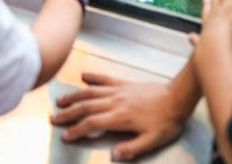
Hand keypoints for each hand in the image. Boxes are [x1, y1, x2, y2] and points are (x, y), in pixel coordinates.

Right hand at [52, 74, 188, 160]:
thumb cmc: (166, 121)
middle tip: (54, 118)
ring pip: (90, 92)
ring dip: (74, 96)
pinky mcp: (124, 83)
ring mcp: (118, 90)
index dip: (77, 130)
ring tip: (61, 101)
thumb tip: (113, 155)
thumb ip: (132, 148)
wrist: (177, 98)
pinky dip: (93, 77)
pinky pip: (105, 79)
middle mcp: (115, 102)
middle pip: (86, 107)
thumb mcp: (153, 140)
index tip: (65, 136)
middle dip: (68, 114)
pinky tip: (84, 76)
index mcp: (120, 117)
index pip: (92, 124)